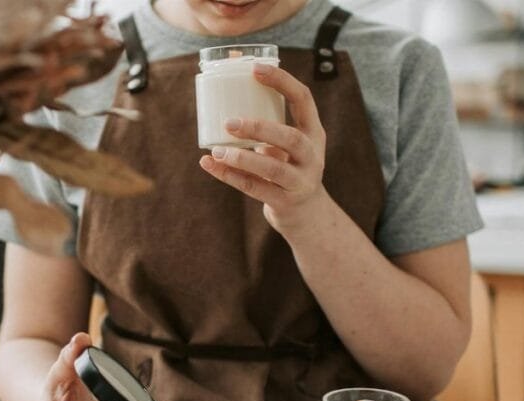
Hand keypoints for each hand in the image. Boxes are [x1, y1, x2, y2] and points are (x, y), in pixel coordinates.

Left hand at [199, 63, 330, 234]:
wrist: (306, 214)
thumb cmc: (287, 166)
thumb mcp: (285, 143)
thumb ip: (264, 116)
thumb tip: (230, 62)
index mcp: (313, 132)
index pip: (303, 99)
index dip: (281, 81)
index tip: (254, 68)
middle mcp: (312, 156)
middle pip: (291, 138)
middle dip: (259, 128)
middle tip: (229, 122)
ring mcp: (301, 181)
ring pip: (273, 169)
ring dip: (242, 159)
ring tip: (217, 151)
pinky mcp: (285, 202)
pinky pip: (256, 189)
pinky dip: (230, 177)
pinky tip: (210, 165)